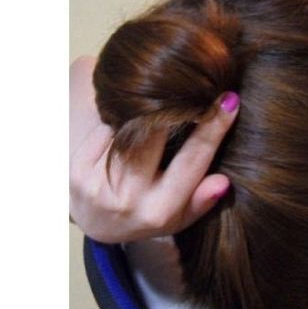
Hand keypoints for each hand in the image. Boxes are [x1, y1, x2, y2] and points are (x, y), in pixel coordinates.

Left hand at [70, 57, 238, 242]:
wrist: (93, 222)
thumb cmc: (146, 211)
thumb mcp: (178, 217)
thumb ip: (200, 201)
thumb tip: (222, 182)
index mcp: (159, 211)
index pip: (193, 160)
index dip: (213, 127)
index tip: (229, 99)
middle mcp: (128, 199)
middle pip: (158, 135)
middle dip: (175, 107)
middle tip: (190, 86)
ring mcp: (98, 184)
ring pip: (132, 128)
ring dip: (146, 111)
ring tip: (158, 101)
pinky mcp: (77, 169)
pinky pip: (106, 129)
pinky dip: (119, 120)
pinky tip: (125, 121)